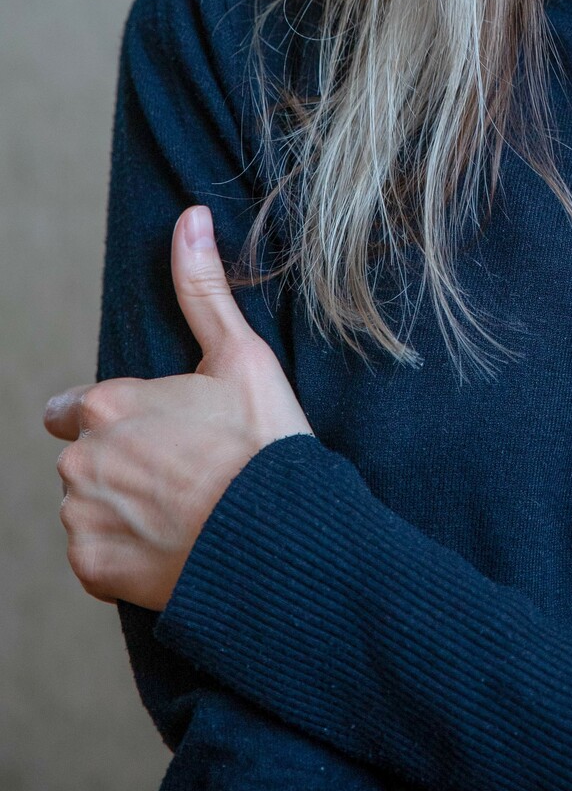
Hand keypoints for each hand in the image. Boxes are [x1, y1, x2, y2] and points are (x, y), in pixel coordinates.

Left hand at [44, 204, 312, 611]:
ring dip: (122, 507)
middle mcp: (80, 461)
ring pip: (90, 507)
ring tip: (185, 509)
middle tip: (186, 470)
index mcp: (107, 404)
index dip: (119, 418)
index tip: (161, 432)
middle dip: (122, 463)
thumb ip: (202, 289)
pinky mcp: (93, 571)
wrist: (277, 539)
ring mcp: (83, 519)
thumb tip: (190, 219)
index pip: (75, 409)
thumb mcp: (241, 355)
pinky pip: (98, 555)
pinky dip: (127, 552)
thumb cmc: (261, 442)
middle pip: (86, 459)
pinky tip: (175, 541)